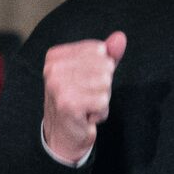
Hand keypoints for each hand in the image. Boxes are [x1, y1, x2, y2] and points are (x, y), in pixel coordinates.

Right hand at [42, 31, 126, 162]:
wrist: (63, 135)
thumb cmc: (78, 101)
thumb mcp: (92, 73)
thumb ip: (107, 54)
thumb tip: (120, 37)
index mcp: (55, 56)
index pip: (99, 49)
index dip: (100, 68)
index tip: (85, 83)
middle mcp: (53, 68)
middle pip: (104, 66)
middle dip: (103, 86)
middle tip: (86, 97)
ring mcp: (59, 86)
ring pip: (105, 83)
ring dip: (101, 99)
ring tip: (86, 106)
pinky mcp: (68, 104)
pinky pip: (103, 101)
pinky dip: (100, 112)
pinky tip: (86, 116)